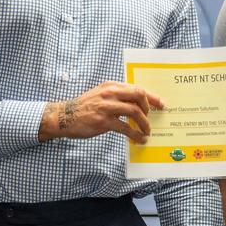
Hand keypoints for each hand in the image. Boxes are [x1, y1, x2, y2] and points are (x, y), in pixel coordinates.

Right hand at [38, 81, 161, 143]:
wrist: (65, 116)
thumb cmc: (85, 107)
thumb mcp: (101, 94)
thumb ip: (117, 95)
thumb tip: (137, 104)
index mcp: (111, 85)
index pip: (137, 88)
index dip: (152, 97)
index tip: (161, 104)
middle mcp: (110, 93)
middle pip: (139, 95)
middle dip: (149, 108)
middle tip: (151, 117)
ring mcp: (107, 107)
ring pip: (135, 112)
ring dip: (144, 123)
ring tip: (147, 131)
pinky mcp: (104, 121)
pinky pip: (126, 128)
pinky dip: (136, 135)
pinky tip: (140, 139)